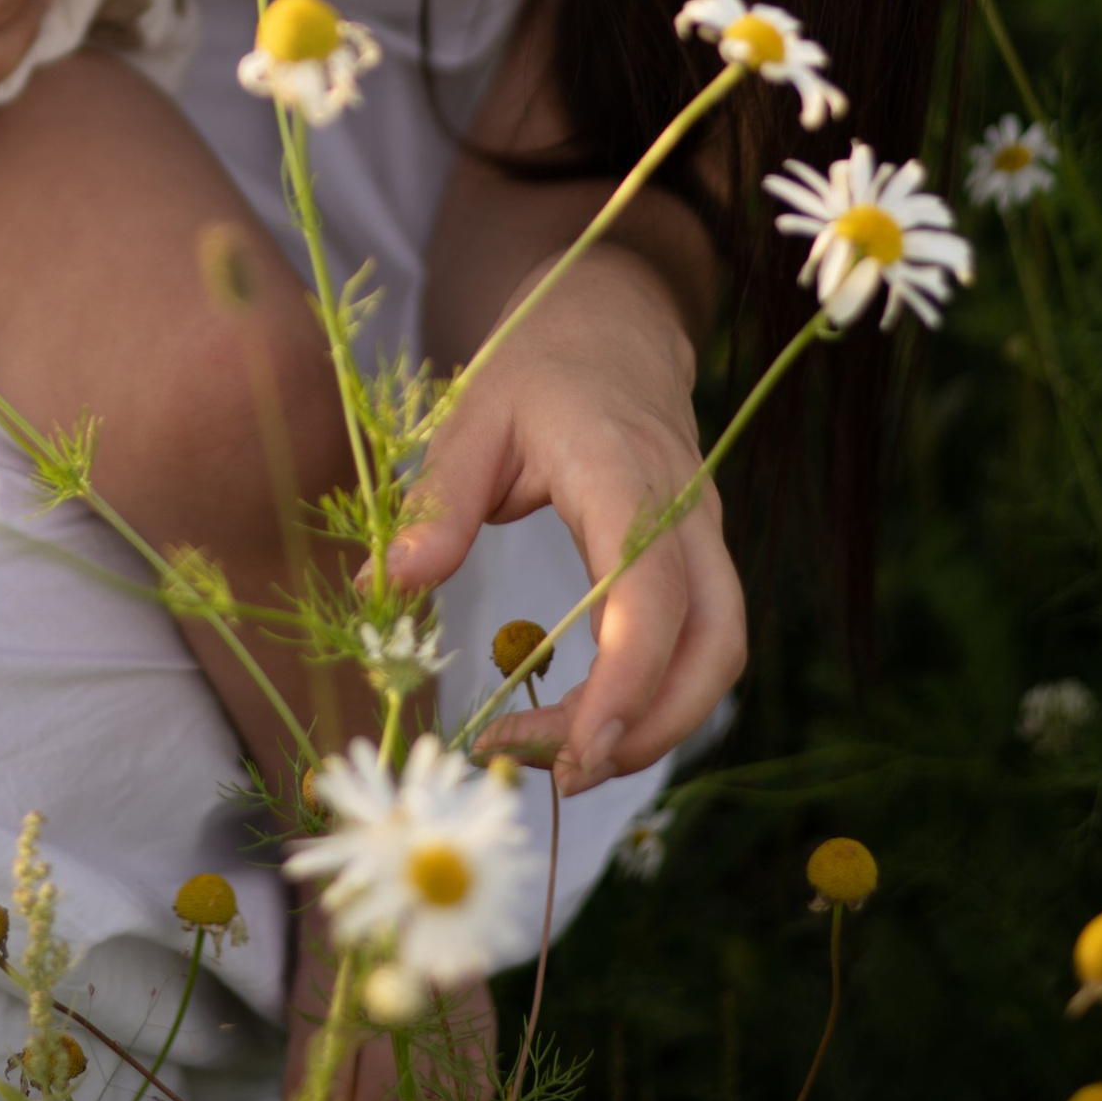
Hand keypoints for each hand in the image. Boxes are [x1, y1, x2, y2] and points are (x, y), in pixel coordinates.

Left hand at [386, 240, 746, 792]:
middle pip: (712, 645)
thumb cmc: (536, 368)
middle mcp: (685, 512)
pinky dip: (658, 697)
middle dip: (648, 728)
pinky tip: (590, 721)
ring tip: (567, 760)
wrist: (610, 326)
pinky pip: (701, 643)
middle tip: (556, 774)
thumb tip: (382, 590)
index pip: (651, 593)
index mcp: (625, 474)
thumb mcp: (470, 418)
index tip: (573, 751)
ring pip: (720, 654)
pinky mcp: (701, 559)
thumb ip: (436, 505)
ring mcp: (705, 537)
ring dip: (658, 723)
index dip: (624, 682)